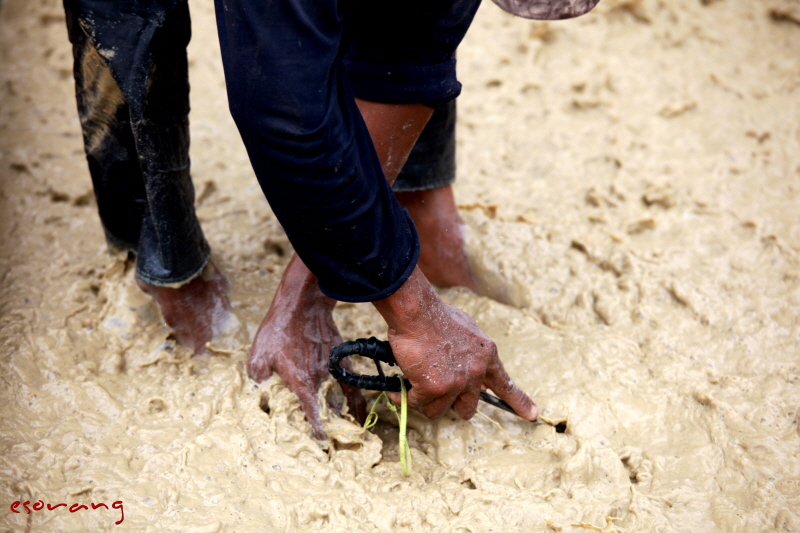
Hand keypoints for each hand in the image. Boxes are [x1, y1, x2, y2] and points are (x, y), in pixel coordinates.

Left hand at [248, 255, 366, 437]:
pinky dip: (357, 399)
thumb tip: (258, 397)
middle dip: (333, 428)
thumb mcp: (259, 354)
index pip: (311, 412)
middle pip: (330, 410)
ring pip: (343, 399)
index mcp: (300, 381)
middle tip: (335, 444)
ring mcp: (332, 369)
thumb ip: (258, 379)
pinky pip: (352, 384)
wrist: (303, 305)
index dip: (317, 429)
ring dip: (345, 416)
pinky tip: (358, 410)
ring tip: (349, 432)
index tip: (322, 443)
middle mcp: (319, 379)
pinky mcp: (340, 360)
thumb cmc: (278, 329)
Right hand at [373, 267, 536, 420]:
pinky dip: (406, 397)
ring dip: (425, 400)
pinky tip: (399, 388)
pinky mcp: (435, 388)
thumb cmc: (435, 315)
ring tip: (414, 381)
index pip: (505, 384)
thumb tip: (465, 365)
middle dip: (452, 404)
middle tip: (437, 392)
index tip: (532, 414)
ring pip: (439, 410)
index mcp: (486, 355)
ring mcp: (456, 382)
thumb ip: (471, 350)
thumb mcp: (467, 328)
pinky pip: (418, 403)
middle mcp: (475, 372)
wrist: (417, 311)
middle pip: (468, 408)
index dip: (518, 401)